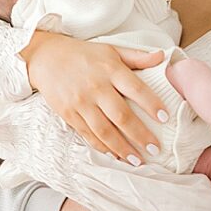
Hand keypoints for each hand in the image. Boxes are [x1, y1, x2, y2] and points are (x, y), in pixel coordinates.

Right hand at [21, 26, 167, 163]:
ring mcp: (81, 102)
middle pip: (121, 116)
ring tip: (138, 160)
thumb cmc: (83, 54)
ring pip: (104, 131)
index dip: (151, 104)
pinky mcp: (68, 114)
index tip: (164, 118)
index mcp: (110, 69)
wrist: (46, 57)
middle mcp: (96, 87)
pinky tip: (115, 155)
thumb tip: (162, 57)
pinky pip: (88, 135)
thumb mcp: (111, 50)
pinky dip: (102, 148)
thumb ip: (137, 56)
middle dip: (140, 135)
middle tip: (155, 149)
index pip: (135, 89)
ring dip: (122, 148)